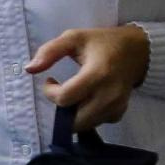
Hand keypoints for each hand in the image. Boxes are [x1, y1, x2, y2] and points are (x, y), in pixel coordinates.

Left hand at [27, 25, 150, 130]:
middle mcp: (108, 94)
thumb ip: (49, 52)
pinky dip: (86, 116)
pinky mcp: (119, 113)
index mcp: (97, 73)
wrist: (136, 51)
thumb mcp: (74, 38)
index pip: (65, 98)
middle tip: (61, 92)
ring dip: (72, 114)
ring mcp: (116, 106)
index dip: (50, 92)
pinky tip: (87, 100)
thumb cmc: (102, 43)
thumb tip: (29, 69)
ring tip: (73, 94)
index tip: (50, 80)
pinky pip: (96, 124)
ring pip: (84, 125)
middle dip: (61, 110)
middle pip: (74, 120)